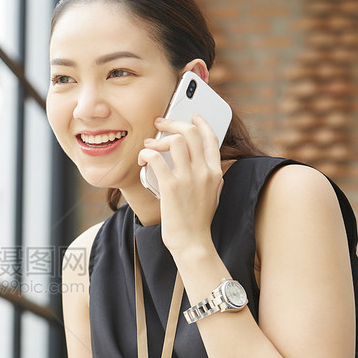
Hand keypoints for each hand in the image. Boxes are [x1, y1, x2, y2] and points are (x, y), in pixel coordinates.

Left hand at [138, 114, 223, 256]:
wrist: (193, 242)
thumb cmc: (198, 220)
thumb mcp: (214, 194)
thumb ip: (212, 176)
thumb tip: (207, 161)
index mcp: (215, 172)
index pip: (210, 137)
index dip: (200, 122)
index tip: (191, 115)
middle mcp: (204, 172)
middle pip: (190, 133)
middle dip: (173, 123)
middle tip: (159, 123)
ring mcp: (188, 178)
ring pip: (174, 141)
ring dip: (157, 140)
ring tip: (148, 146)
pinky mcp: (171, 187)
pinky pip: (156, 159)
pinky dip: (146, 154)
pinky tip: (142, 160)